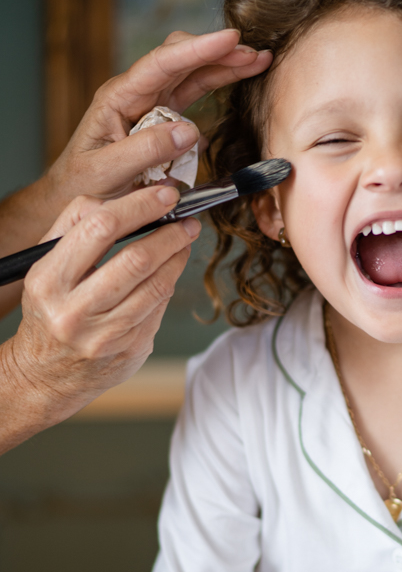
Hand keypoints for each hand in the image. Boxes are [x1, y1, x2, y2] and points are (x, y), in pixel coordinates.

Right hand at [0, 184, 199, 451]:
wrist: (44, 375)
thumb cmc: (50, 309)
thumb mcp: (46, 264)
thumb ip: (74, 224)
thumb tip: (120, 197)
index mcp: (49, 280)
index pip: (100, 229)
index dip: (139, 207)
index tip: (164, 196)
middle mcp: (74, 311)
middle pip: (135, 259)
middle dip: (170, 234)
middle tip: (186, 220)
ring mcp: (104, 336)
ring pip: (155, 287)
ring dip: (178, 258)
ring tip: (185, 240)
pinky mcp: (128, 351)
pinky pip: (159, 309)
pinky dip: (169, 284)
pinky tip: (172, 271)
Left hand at [45, 28, 272, 206]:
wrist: (73, 199)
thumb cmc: (83, 186)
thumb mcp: (106, 172)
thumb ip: (144, 150)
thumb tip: (188, 131)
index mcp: (118, 97)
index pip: (162, 64)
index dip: (198, 49)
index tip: (230, 39)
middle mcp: (137, 94)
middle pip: (182, 60)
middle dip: (219, 52)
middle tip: (256, 54)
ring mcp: (152, 105)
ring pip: (193, 74)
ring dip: (225, 66)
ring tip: (258, 61)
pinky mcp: (164, 121)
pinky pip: (194, 98)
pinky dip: (218, 88)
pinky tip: (241, 81)